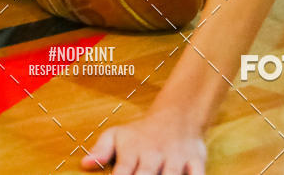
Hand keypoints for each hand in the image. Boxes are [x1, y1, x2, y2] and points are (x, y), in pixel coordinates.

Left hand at [81, 113, 206, 174]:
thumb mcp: (118, 134)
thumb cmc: (142, 133)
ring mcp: (176, 157)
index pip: (122, 172)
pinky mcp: (196, 160)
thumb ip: (101, 149)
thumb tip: (85, 163)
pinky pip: (198, 174)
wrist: (178, 114)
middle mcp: (155, 154)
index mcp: (134, 150)